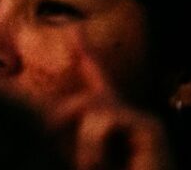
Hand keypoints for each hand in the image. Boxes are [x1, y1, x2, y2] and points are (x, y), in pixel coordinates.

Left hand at [43, 39, 174, 169]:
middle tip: (71, 157)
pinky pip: (102, 118)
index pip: (99, 89)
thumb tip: (40, 122)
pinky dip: (91, 146)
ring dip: (77, 144)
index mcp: (114, 130)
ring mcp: (144, 122)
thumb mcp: (81, 159)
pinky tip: (98, 166)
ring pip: (88, 106)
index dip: (88, 59)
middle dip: (59, 120)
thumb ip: (64, 140)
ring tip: (90, 169)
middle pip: (81, 98)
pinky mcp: (151, 128)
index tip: (76, 33)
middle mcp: (131, 120)